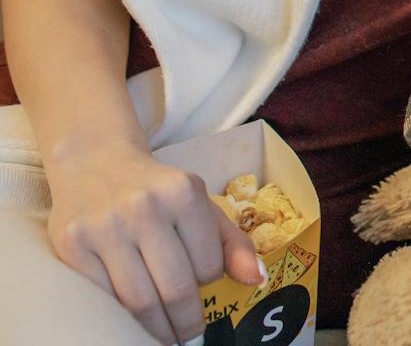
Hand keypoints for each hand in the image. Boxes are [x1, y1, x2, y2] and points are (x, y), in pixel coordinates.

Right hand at [44, 136, 263, 343]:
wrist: (94, 164)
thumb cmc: (158, 192)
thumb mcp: (201, 205)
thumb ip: (232, 241)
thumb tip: (256, 278)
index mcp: (183, 193)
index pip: (207, 264)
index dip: (209, 285)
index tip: (205, 293)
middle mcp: (143, 207)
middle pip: (174, 288)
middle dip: (185, 321)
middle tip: (189, 337)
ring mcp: (104, 227)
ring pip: (137, 300)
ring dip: (156, 328)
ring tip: (165, 336)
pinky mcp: (71, 245)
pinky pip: (102, 297)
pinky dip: (120, 316)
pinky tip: (131, 320)